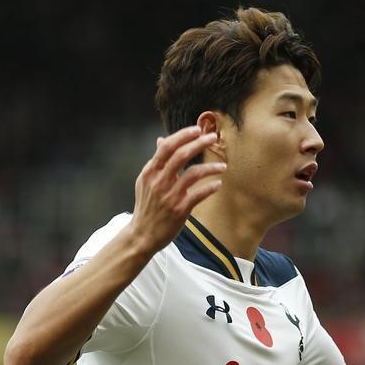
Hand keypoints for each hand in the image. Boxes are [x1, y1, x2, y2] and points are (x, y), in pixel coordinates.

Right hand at [128, 126, 225, 253]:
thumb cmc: (146, 207)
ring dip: (211, 168)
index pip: (167, 147)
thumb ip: (156, 162)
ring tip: (223, 167)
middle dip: (199, 143)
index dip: (183, 135)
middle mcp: (159, 181)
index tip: (197, 130)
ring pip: (193, 173)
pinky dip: (210, 188)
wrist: (142, 235)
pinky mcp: (179, 210)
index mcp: (150, 172)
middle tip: (213, 138)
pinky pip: (198, 194)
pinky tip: (217, 184)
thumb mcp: (146, 181)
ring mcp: (169, 195)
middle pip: (181, 155)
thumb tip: (160, 140)